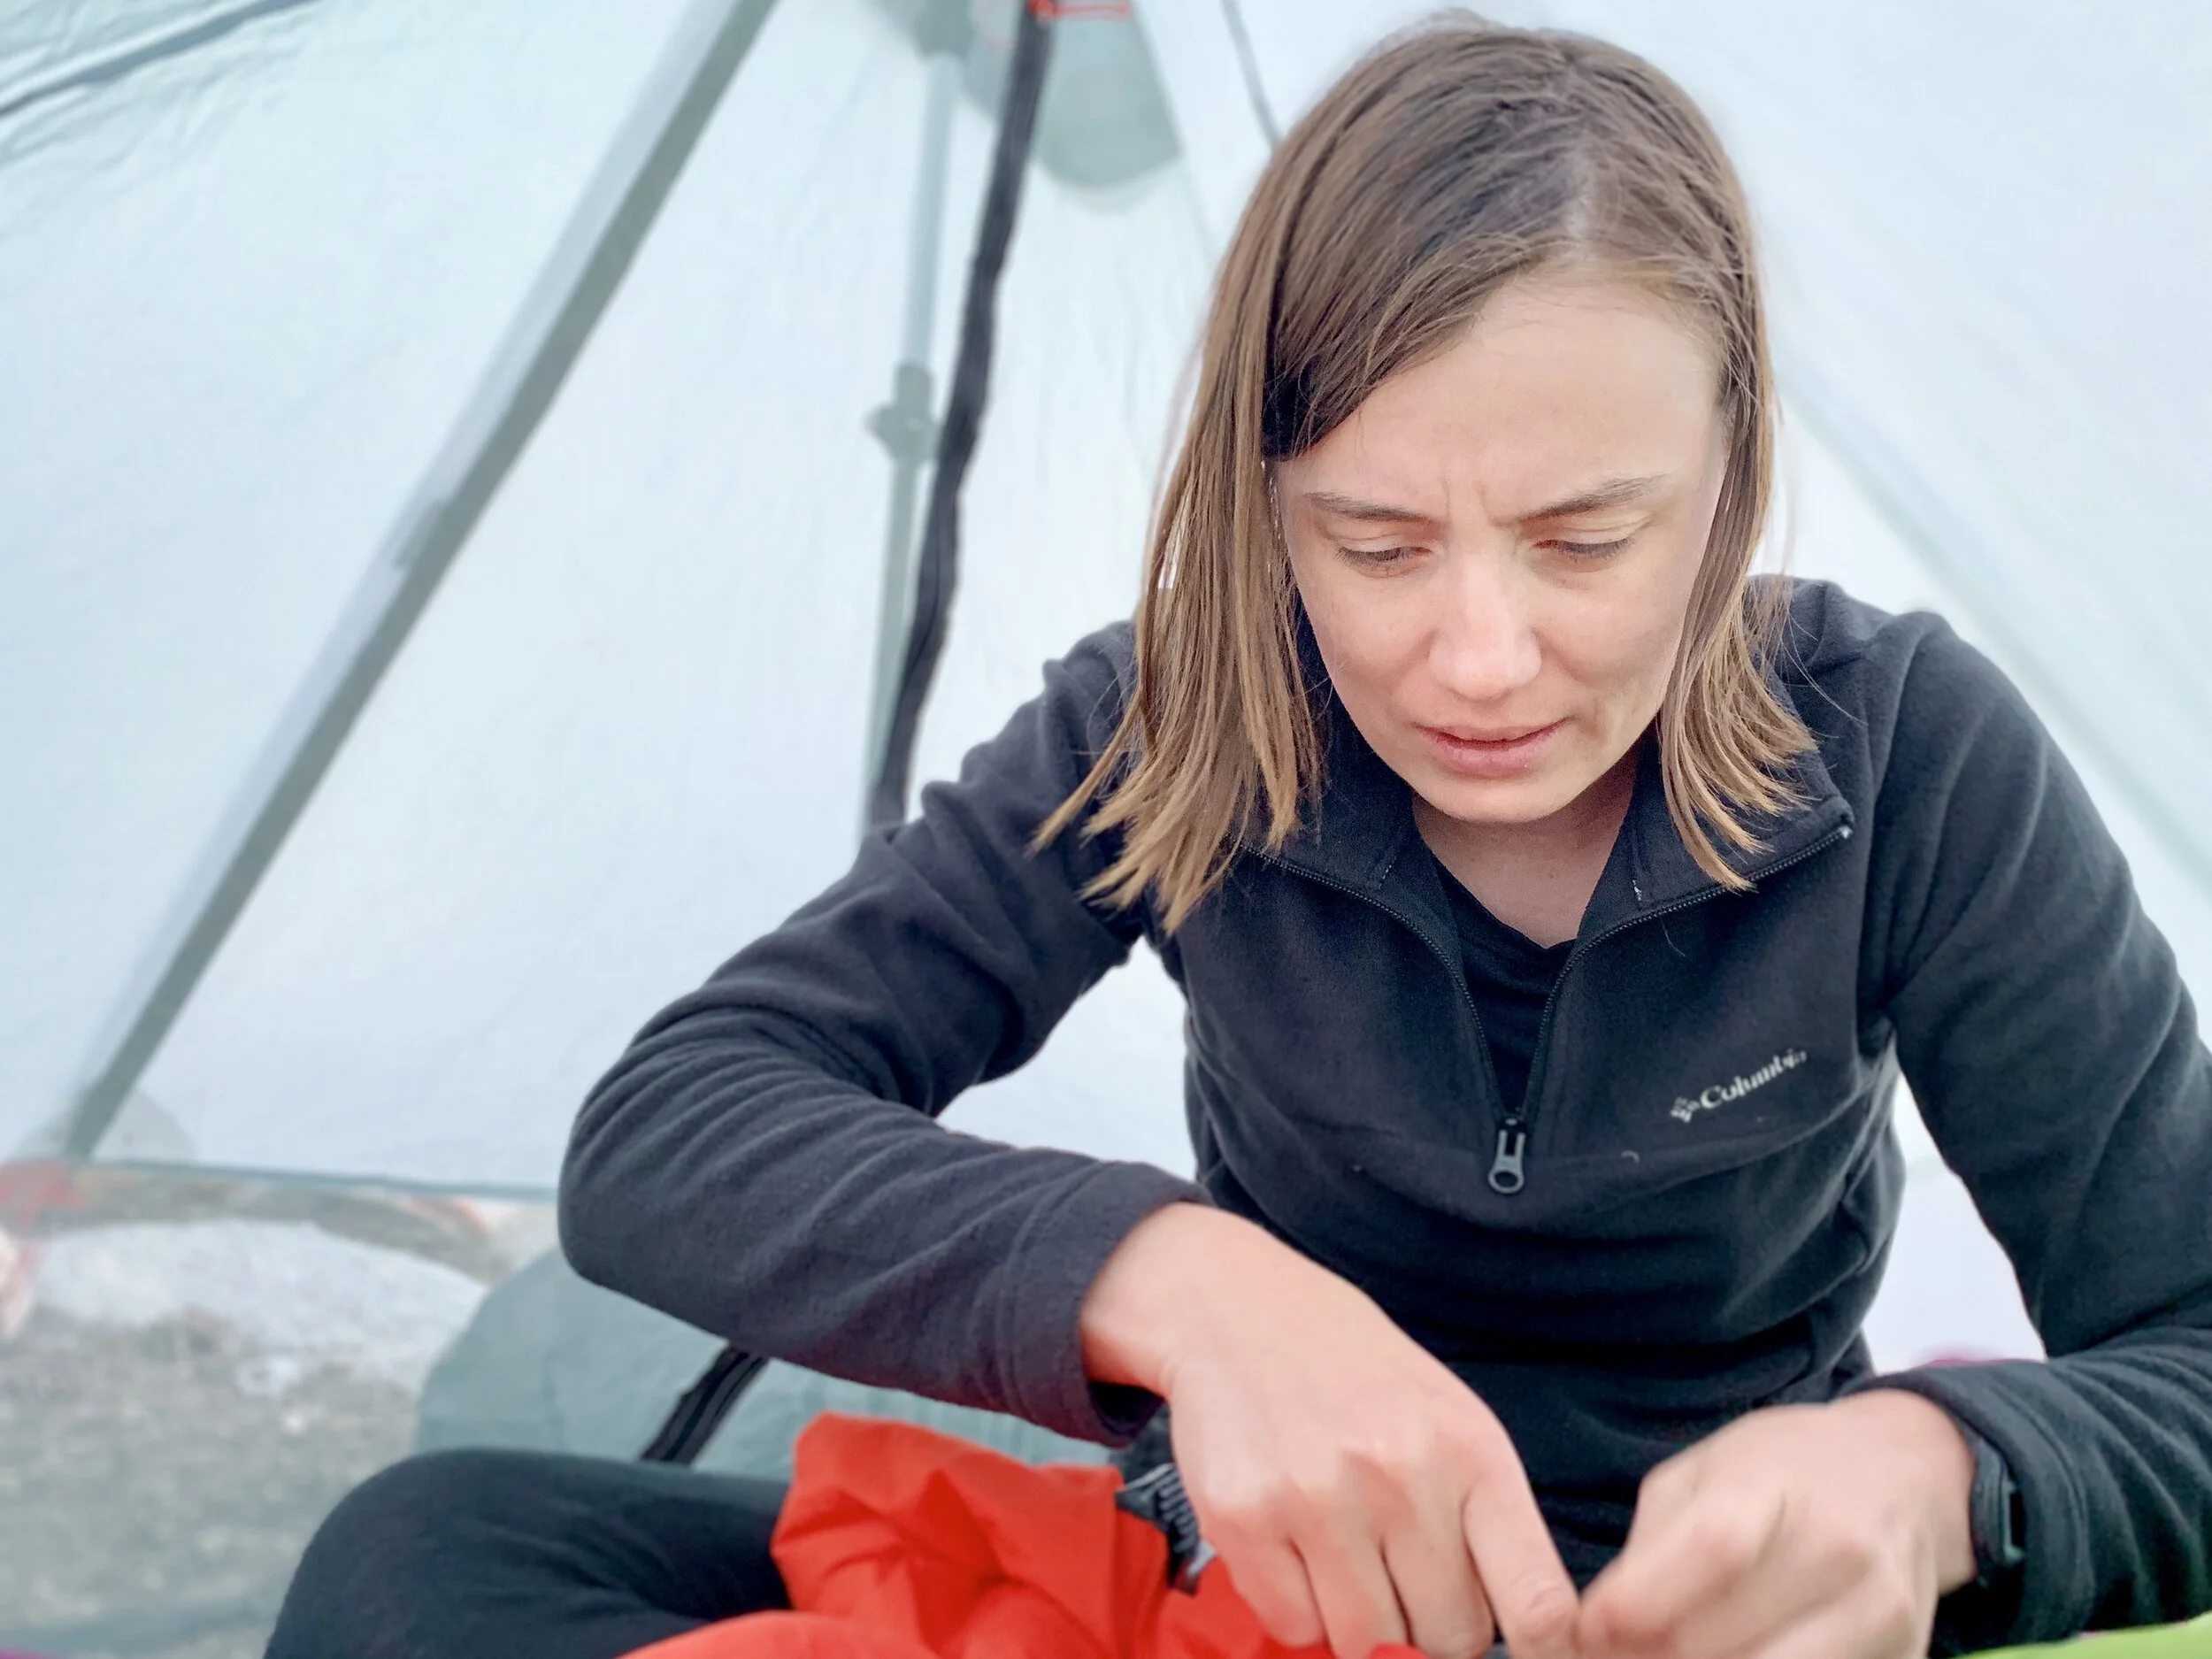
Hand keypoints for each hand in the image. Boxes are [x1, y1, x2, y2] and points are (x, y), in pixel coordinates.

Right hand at [1081, 1205, 1579, 1658]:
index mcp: (1470, 1451)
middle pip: (1448, 1639)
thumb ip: (1482, 1521)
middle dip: (1430, 1625)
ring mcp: (1316, 1498)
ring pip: (1366, 1645)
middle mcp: (1399, 1474)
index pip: (1538, 1604)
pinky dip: (1296, 1606)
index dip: (1542, 1650)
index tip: (1525, 1649)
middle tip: (1402, 1577)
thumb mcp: (1448, 1418)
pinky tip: (1293, 1545)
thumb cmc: (1352, 1371)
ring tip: (1343, 1553)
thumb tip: (1515, 1636)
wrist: (1234, 1309)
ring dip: (1359, 1620)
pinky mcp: (1242, 1517)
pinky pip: (1292, 1625)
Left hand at [1577, 1389, 1976, 1658]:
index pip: (1714, 1548)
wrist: (1901, 1478)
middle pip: (1733, 1636)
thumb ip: (1651, 1544)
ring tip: (1677, 1653)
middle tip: (1630, 1649)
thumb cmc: (1780, 1471)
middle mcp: (1839, 1549)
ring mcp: (1882, 1611)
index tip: (1594, 1627)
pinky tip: (1737, 1654)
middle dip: (1663, 1655)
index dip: (1646, 1598)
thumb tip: (1599, 1625)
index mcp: (1776, 1485)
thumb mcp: (1700, 1475)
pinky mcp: (1904, 1656)